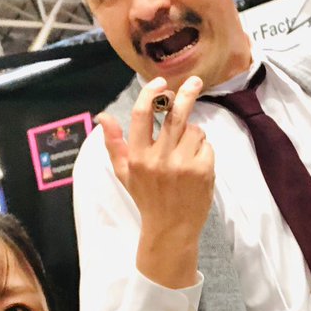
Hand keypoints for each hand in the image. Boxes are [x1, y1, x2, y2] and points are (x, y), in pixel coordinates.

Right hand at [96, 76, 214, 287]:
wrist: (171, 229)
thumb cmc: (147, 198)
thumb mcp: (124, 173)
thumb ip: (114, 143)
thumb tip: (103, 116)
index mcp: (137, 157)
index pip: (142, 115)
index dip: (152, 94)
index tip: (161, 83)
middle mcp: (159, 158)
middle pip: (175, 115)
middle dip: (186, 93)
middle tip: (194, 82)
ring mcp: (182, 164)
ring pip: (194, 130)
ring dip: (193, 134)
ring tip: (186, 151)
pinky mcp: (203, 171)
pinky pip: (207, 145)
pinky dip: (204, 150)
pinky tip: (195, 165)